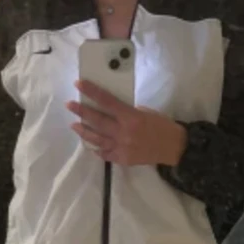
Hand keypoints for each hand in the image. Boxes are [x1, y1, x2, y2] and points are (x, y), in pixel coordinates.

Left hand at [67, 80, 187, 166]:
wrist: (174, 148)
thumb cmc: (161, 126)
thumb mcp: (145, 112)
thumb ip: (127, 112)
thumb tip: (111, 110)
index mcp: (131, 117)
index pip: (107, 102)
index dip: (92, 92)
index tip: (79, 84)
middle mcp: (123, 133)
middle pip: (97, 121)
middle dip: (81, 112)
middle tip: (69, 105)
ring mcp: (121, 148)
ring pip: (97, 139)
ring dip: (84, 131)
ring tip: (74, 125)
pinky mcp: (122, 159)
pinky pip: (105, 154)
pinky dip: (97, 148)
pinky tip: (90, 144)